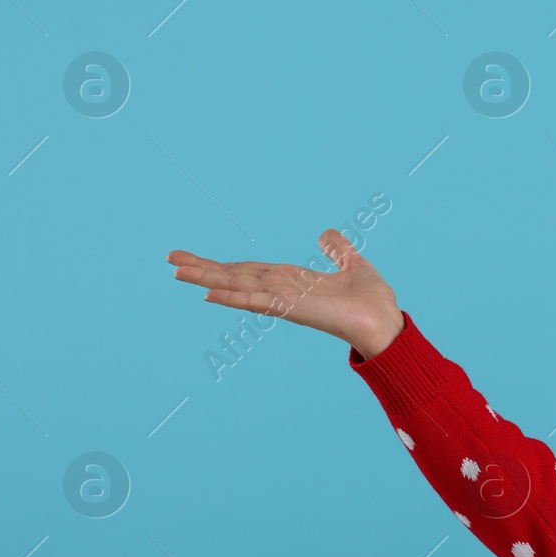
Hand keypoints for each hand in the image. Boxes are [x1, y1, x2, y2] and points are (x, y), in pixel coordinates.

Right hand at [167, 229, 405, 359]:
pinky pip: (259, 302)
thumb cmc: (372, 301)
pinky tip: (211, 295)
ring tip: (177, 271)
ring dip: (208, 278)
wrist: (386, 322)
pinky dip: (235, 298)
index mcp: (292, 281)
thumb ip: (337, 249)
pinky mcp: (293, 309)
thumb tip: (324, 234)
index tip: (193, 258)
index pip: (250, 270)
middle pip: (236, 276)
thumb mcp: (353, 263)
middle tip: (170, 260)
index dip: (222, 264)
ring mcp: (285, 301)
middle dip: (203, 268)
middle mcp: (283, 290)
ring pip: (239, 286)